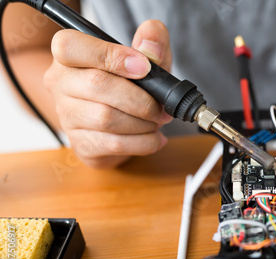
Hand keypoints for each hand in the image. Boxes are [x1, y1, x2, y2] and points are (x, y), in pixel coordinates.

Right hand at [44, 20, 172, 167]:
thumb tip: (152, 48)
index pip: (71, 47)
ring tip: (157, 121)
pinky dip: (144, 142)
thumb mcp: (146, 56)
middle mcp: (60, 84)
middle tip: (160, 106)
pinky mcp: (82, 144)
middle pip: (97, 85)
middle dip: (139, 98)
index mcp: (69, 55)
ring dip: (143, 122)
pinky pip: (114, 144)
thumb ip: (151, 42)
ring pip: (106, 118)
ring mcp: (67, 117)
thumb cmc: (130, 82)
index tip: (144, 68)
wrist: (117, 122)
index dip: (111, 56)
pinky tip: (154, 137)